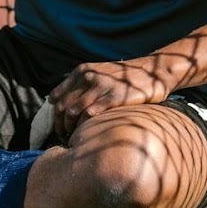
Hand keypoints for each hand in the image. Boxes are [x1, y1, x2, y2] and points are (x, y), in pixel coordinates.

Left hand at [48, 58, 170, 138]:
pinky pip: (91, 114)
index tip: (58, 124)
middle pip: (63, 106)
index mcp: (81, 71)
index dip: (54, 114)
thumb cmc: (123, 77)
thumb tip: (58, 101)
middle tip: (64, 135)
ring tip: (75, 136)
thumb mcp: (98, 73)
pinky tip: (88, 133)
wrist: (152, 71)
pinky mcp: (114, 97)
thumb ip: (81, 84)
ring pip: (74, 111)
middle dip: (60, 124)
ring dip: (71, 127)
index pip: (57, 95)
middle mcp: (88, 76)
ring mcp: (101, 86)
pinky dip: (85, 126)